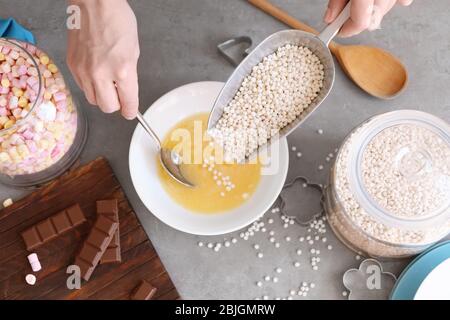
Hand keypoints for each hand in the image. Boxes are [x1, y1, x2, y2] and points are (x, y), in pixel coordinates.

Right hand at [67, 0, 139, 118]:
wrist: (94, 4)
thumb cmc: (118, 22)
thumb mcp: (134, 51)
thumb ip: (130, 76)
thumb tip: (126, 93)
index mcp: (123, 71)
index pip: (128, 104)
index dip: (131, 111)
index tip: (131, 111)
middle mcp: (101, 75)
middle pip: (108, 108)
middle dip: (116, 104)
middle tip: (119, 95)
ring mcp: (84, 71)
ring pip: (93, 100)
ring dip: (102, 96)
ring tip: (106, 82)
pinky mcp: (72, 65)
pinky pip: (81, 87)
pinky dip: (90, 85)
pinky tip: (95, 73)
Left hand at [324, 0, 412, 36]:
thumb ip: (336, 1)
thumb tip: (330, 19)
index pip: (359, 23)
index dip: (346, 30)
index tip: (336, 30)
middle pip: (372, 19)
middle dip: (356, 21)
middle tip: (344, 15)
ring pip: (385, 10)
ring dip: (372, 10)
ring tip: (361, 1)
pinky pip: (400, 0)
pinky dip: (392, 1)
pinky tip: (382, 0)